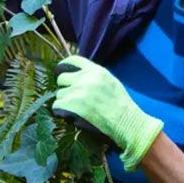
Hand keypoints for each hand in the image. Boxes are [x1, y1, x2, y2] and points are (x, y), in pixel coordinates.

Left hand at [51, 55, 163, 170]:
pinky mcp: (72, 105)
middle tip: (73, 98)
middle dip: (65, 88)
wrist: (126, 121)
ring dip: (65, 102)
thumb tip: (78, 75)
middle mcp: (85, 78)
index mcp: (96, 70)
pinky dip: (61, 112)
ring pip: (59, 94)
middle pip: (62, 78)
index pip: (72, 60)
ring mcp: (77, 91)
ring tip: (78, 110)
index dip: (64, 68)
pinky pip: (56, 106)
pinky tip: (71, 116)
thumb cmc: (121, 105)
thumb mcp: (110, 82)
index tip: (63, 74)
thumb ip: (95, 76)